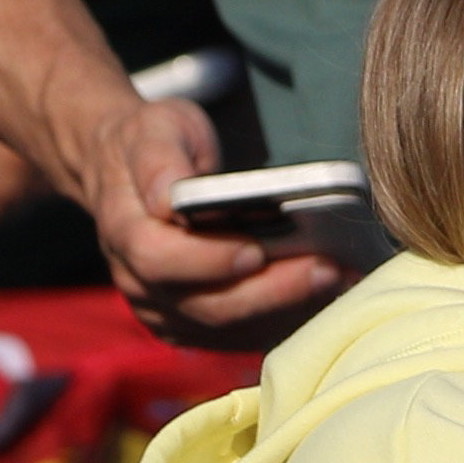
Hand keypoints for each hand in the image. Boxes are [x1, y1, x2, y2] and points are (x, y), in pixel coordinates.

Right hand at [80, 88, 346, 339]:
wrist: (130, 175)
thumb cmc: (151, 143)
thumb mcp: (153, 128)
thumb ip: (158, 158)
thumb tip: (167, 197)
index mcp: (124, 230)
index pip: (160, 259)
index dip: (208, 260)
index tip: (257, 250)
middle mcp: (139, 283)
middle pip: (204, 305)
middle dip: (269, 292)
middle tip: (326, 269)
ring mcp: (164, 311)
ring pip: (227, 328)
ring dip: (285, 311)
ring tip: (338, 281)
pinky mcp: (191, 326)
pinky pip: (238, 334)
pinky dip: (281, 319)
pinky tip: (324, 297)